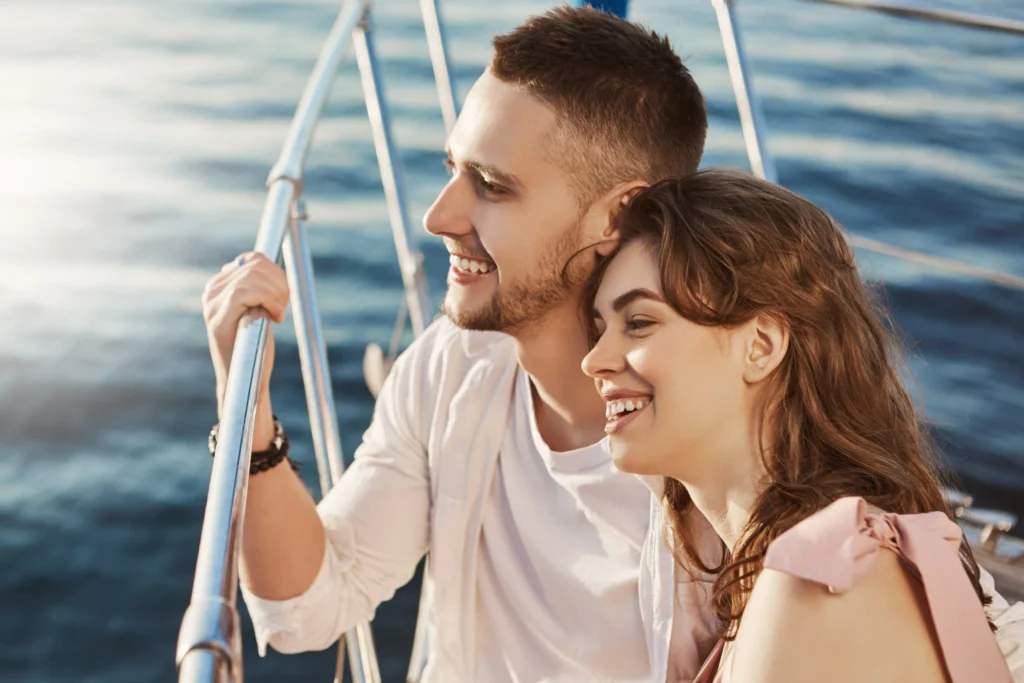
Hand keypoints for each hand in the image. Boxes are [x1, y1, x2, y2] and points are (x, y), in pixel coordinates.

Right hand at [202, 253, 289, 431]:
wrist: (244, 381)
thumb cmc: (254, 347)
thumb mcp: (259, 310)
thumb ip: (258, 287)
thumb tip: (262, 261)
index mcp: (220, 287)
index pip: (251, 259)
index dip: (276, 272)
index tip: (284, 294)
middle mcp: (211, 293)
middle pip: (254, 265)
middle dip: (279, 282)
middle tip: (285, 305)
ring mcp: (212, 306)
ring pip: (251, 277)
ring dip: (276, 293)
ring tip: (279, 313)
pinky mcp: (218, 320)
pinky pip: (244, 292)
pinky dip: (268, 300)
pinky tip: (275, 318)